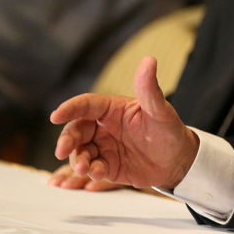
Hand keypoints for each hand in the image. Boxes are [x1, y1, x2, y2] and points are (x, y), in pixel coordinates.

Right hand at [49, 56, 198, 189]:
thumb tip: (149, 60)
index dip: (69, 108)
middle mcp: (105, 127)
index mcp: (113, 109)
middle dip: (67, 140)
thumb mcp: (160, 110)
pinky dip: (90, 171)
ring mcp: (104, 147)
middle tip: (62, 151)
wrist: (179, 161)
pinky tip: (98, 173)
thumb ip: (149, 89)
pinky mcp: (107, 166)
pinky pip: (91, 168)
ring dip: (77, 159)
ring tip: (85, 167)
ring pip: (80, 151)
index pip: (86, 105)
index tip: (55, 116)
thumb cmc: (170, 130)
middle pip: (76, 129)